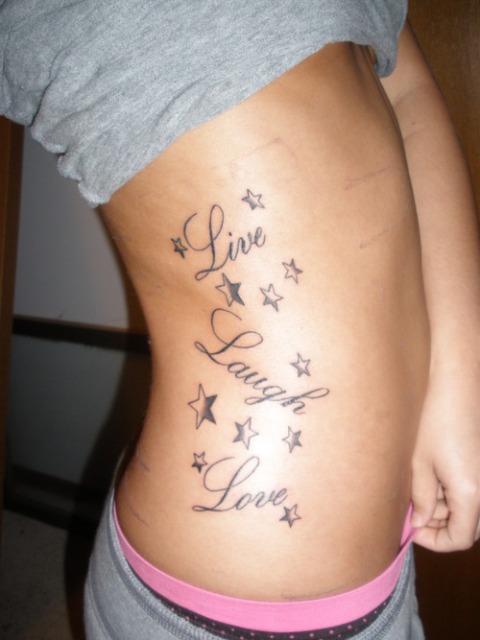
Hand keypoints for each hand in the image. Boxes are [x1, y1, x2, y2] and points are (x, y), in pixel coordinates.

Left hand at [411, 361, 479, 550]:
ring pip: (466, 505)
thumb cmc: (436, 419)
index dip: (435, 541)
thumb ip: (421, 498)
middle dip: (437, 522)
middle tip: (410, 509)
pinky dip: (449, 487)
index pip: (460, 538)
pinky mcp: (479, 461)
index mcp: (471, 494)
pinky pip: (467, 486)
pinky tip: (429, 470)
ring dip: (442, 503)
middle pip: (465, 523)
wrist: (456, 384)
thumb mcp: (420, 463)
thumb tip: (419, 522)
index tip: (412, 530)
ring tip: (416, 485)